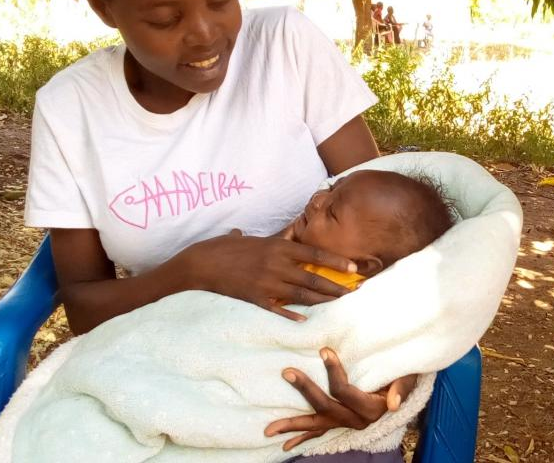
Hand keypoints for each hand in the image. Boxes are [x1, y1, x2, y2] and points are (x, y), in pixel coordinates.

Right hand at [181, 229, 357, 320]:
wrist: (199, 264)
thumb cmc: (221, 248)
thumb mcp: (246, 239)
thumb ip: (258, 240)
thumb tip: (248, 234)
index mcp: (277, 246)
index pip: (314, 254)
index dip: (336, 261)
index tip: (354, 266)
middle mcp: (276, 265)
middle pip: (313, 278)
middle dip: (336, 286)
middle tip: (354, 291)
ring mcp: (267, 283)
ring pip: (302, 295)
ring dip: (322, 300)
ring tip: (338, 304)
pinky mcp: (255, 298)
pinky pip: (279, 309)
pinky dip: (293, 315)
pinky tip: (306, 320)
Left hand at [263, 348, 418, 450]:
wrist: (405, 385)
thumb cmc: (406, 375)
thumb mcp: (409, 377)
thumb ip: (402, 387)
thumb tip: (393, 403)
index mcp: (371, 408)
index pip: (345, 391)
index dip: (333, 371)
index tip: (324, 350)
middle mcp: (357, 420)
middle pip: (325, 406)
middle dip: (305, 390)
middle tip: (287, 372)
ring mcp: (347, 422)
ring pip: (317, 424)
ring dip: (293, 426)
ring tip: (269, 430)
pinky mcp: (341, 421)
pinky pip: (320, 431)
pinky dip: (303, 437)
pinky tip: (286, 446)